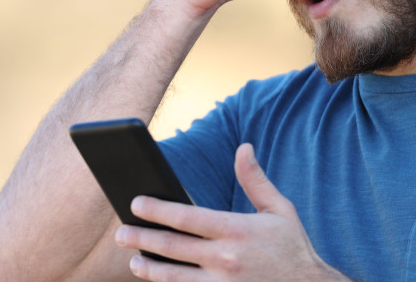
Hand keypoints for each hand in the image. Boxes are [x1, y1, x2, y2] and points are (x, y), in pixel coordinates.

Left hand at [115, 144, 350, 280]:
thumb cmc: (293, 247)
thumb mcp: (280, 209)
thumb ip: (255, 180)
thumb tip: (243, 147)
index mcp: (236, 230)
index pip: (188, 218)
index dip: (159, 210)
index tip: (136, 203)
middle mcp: (226, 259)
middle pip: (174, 248)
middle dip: (143, 239)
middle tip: (121, 233)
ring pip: (175, 279)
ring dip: (150, 269)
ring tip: (133, 261)